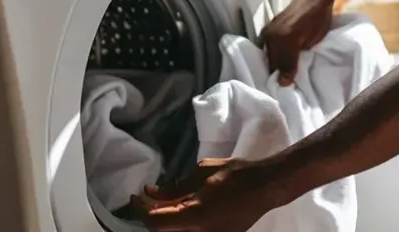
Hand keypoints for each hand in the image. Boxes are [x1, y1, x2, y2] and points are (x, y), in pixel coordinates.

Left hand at [132, 158, 280, 231]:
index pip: (155, 221)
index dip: (140, 209)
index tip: (134, 196)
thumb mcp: (200, 174)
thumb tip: (152, 192)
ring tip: (161, 204)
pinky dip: (179, 224)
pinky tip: (178, 210)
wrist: (264, 186)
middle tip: (146, 199)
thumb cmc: (234, 174)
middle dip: (151, 216)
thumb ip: (174, 188)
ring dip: (164, 221)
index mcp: (194, 217)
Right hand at [261, 0, 335, 85]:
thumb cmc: (318, 19)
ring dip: (276, 65)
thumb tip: (283, 82)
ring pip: (268, 57)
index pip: (278, 70)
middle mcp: (270, 36)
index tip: (291, 91)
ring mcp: (267, 32)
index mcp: (282, 40)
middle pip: (271, 65)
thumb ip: (294, 62)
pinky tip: (281, 61)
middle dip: (279, 74)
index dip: (284, 80)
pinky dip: (274, 56)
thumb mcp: (311, 42)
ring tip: (287, 73)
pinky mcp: (268, 29)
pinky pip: (267, 49)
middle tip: (290, 84)